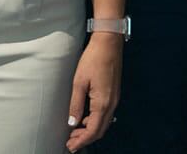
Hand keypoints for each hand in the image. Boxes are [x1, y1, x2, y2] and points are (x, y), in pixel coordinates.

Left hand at [66, 32, 122, 149]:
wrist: (109, 42)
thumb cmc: (93, 59)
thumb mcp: (79, 82)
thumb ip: (76, 104)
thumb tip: (72, 123)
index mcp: (103, 102)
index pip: (93, 130)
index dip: (82, 141)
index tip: (71, 146)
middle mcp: (112, 103)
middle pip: (100, 129)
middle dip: (86, 138)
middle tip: (71, 142)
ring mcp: (115, 98)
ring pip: (104, 122)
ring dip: (91, 130)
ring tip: (75, 132)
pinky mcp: (114, 93)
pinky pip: (106, 114)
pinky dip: (96, 121)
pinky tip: (85, 118)